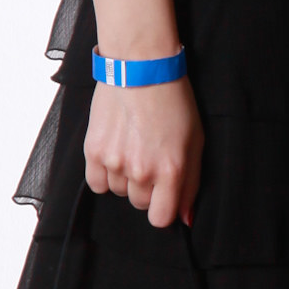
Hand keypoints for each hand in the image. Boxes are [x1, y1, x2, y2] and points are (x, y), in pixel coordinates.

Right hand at [84, 76, 203, 230]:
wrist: (140, 68)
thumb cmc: (173, 102)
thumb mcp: (195, 141)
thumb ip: (191, 183)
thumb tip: (185, 220)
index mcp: (172, 170)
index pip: (161, 218)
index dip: (163, 209)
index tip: (163, 196)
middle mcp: (142, 171)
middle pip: (140, 203)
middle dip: (146, 188)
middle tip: (149, 158)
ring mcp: (115, 162)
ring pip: (118, 192)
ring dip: (125, 178)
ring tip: (133, 147)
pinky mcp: (93, 150)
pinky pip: (96, 183)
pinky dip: (104, 174)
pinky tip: (114, 153)